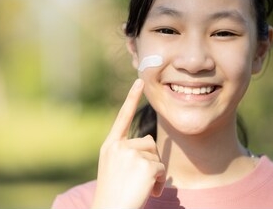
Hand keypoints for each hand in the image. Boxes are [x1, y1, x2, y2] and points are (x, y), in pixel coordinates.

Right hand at [92, 79, 165, 208]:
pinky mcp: (145, 164)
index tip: (139, 80)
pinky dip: (159, 182)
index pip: (123, 117)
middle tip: (138, 178)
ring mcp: (131, 154)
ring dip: (155, 171)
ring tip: (142, 186)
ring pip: (156, 155)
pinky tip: (148, 192)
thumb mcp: (114, 166)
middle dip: (150, 158)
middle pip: (148, 141)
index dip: (132, 98)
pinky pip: (162, 168)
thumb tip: (148, 139)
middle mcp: (119, 146)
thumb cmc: (114, 193)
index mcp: (110, 146)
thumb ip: (128, 150)